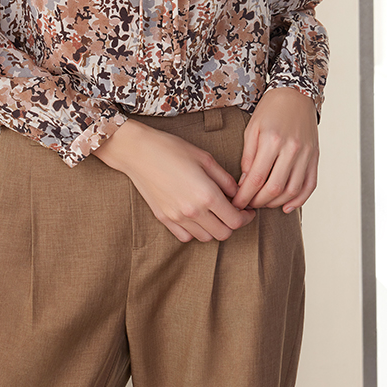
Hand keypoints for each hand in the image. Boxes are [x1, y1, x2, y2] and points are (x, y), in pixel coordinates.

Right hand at [94, 120, 255, 242]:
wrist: (138, 152)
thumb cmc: (171, 148)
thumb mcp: (205, 158)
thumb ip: (225, 179)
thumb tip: (238, 193)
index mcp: (207, 194)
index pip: (236, 220)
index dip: (247, 217)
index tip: (248, 210)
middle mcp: (193, 211)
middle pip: (224, 233)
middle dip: (233, 224)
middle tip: (233, 211)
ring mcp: (177, 217)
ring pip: (206, 237)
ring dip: (214, 228)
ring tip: (214, 212)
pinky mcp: (164, 219)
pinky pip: (186, 236)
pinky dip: (195, 231)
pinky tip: (196, 216)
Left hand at [232, 87, 318, 212]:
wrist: (296, 95)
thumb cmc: (270, 110)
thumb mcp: (252, 128)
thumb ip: (248, 156)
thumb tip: (245, 183)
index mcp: (272, 140)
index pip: (257, 178)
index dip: (245, 196)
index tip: (237, 203)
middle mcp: (291, 149)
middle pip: (274, 188)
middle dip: (258, 202)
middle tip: (248, 206)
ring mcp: (306, 154)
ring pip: (292, 190)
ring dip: (276, 203)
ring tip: (263, 204)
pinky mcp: (315, 157)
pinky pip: (310, 185)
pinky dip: (299, 200)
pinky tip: (287, 206)